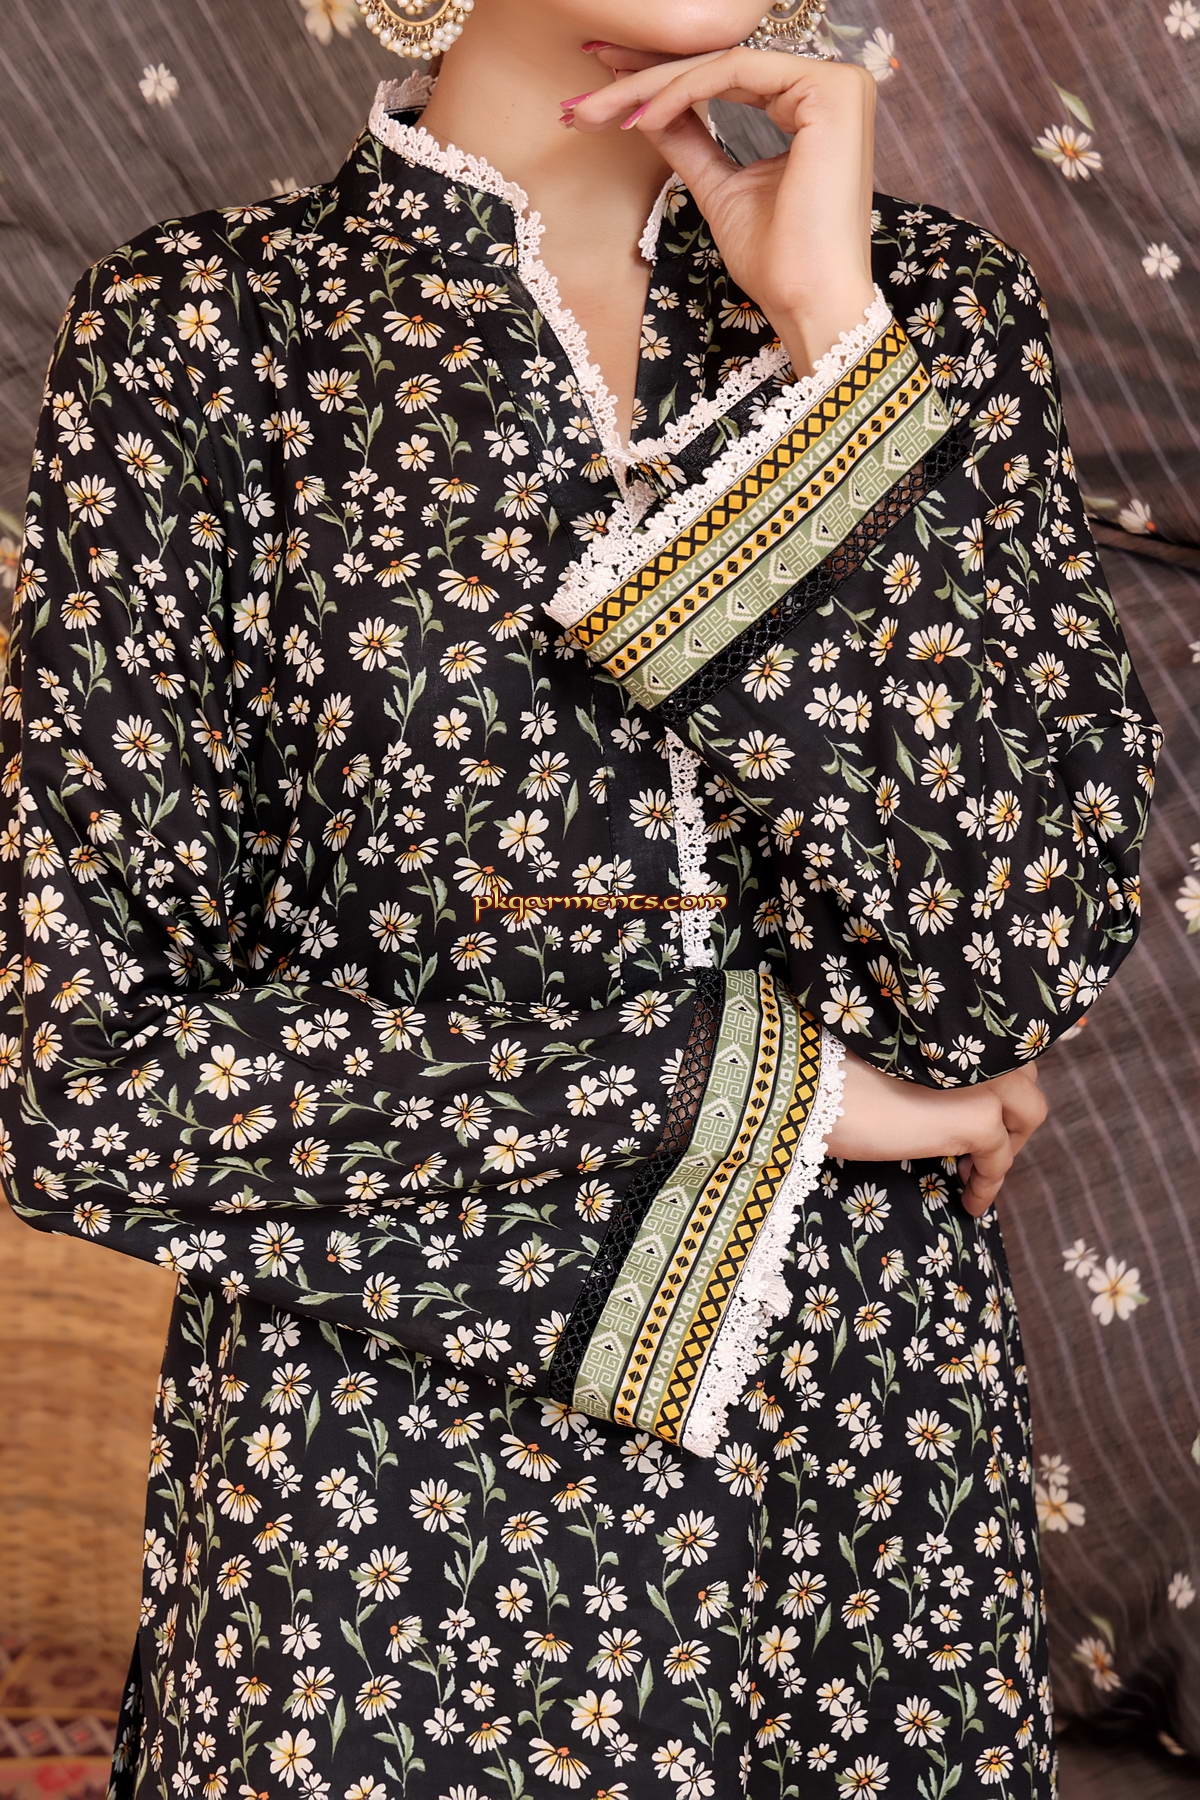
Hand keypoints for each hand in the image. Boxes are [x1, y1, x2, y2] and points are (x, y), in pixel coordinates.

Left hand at [566, 42, 877, 373]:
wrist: (809, 301)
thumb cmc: (778, 262)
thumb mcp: (719, 188)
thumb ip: (689, 141)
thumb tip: (645, 109)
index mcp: (813, 106)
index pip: (726, 77)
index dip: (661, 82)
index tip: (605, 97)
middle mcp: (831, 85)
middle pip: (719, 65)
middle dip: (644, 77)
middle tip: (585, 98)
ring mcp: (835, 83)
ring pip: (722, 63)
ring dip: (653, 84)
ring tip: (601, 112)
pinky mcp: (829, 91)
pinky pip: (735, 73)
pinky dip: (682, 92)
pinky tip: (641, 119)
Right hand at [827, 1053, 1049, 1218]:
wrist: (809, 1088)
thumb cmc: (828, 1069)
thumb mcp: (890, 1055)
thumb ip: (927, 1062)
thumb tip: (943, 1093)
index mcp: (955, 1022)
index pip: (1002, 1046)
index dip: (1000, 1076)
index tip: (979, 1105)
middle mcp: (980, 1042)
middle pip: (1025, 1075)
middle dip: (1010, 1110)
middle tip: (979, 1142)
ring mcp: (986, 1078)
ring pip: (1029, 1112)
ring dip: (1009, 1142)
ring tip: (973, 1169)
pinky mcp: (977, 1117)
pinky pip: (1000, 1157)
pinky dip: (988, 1183)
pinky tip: (969, 1202)